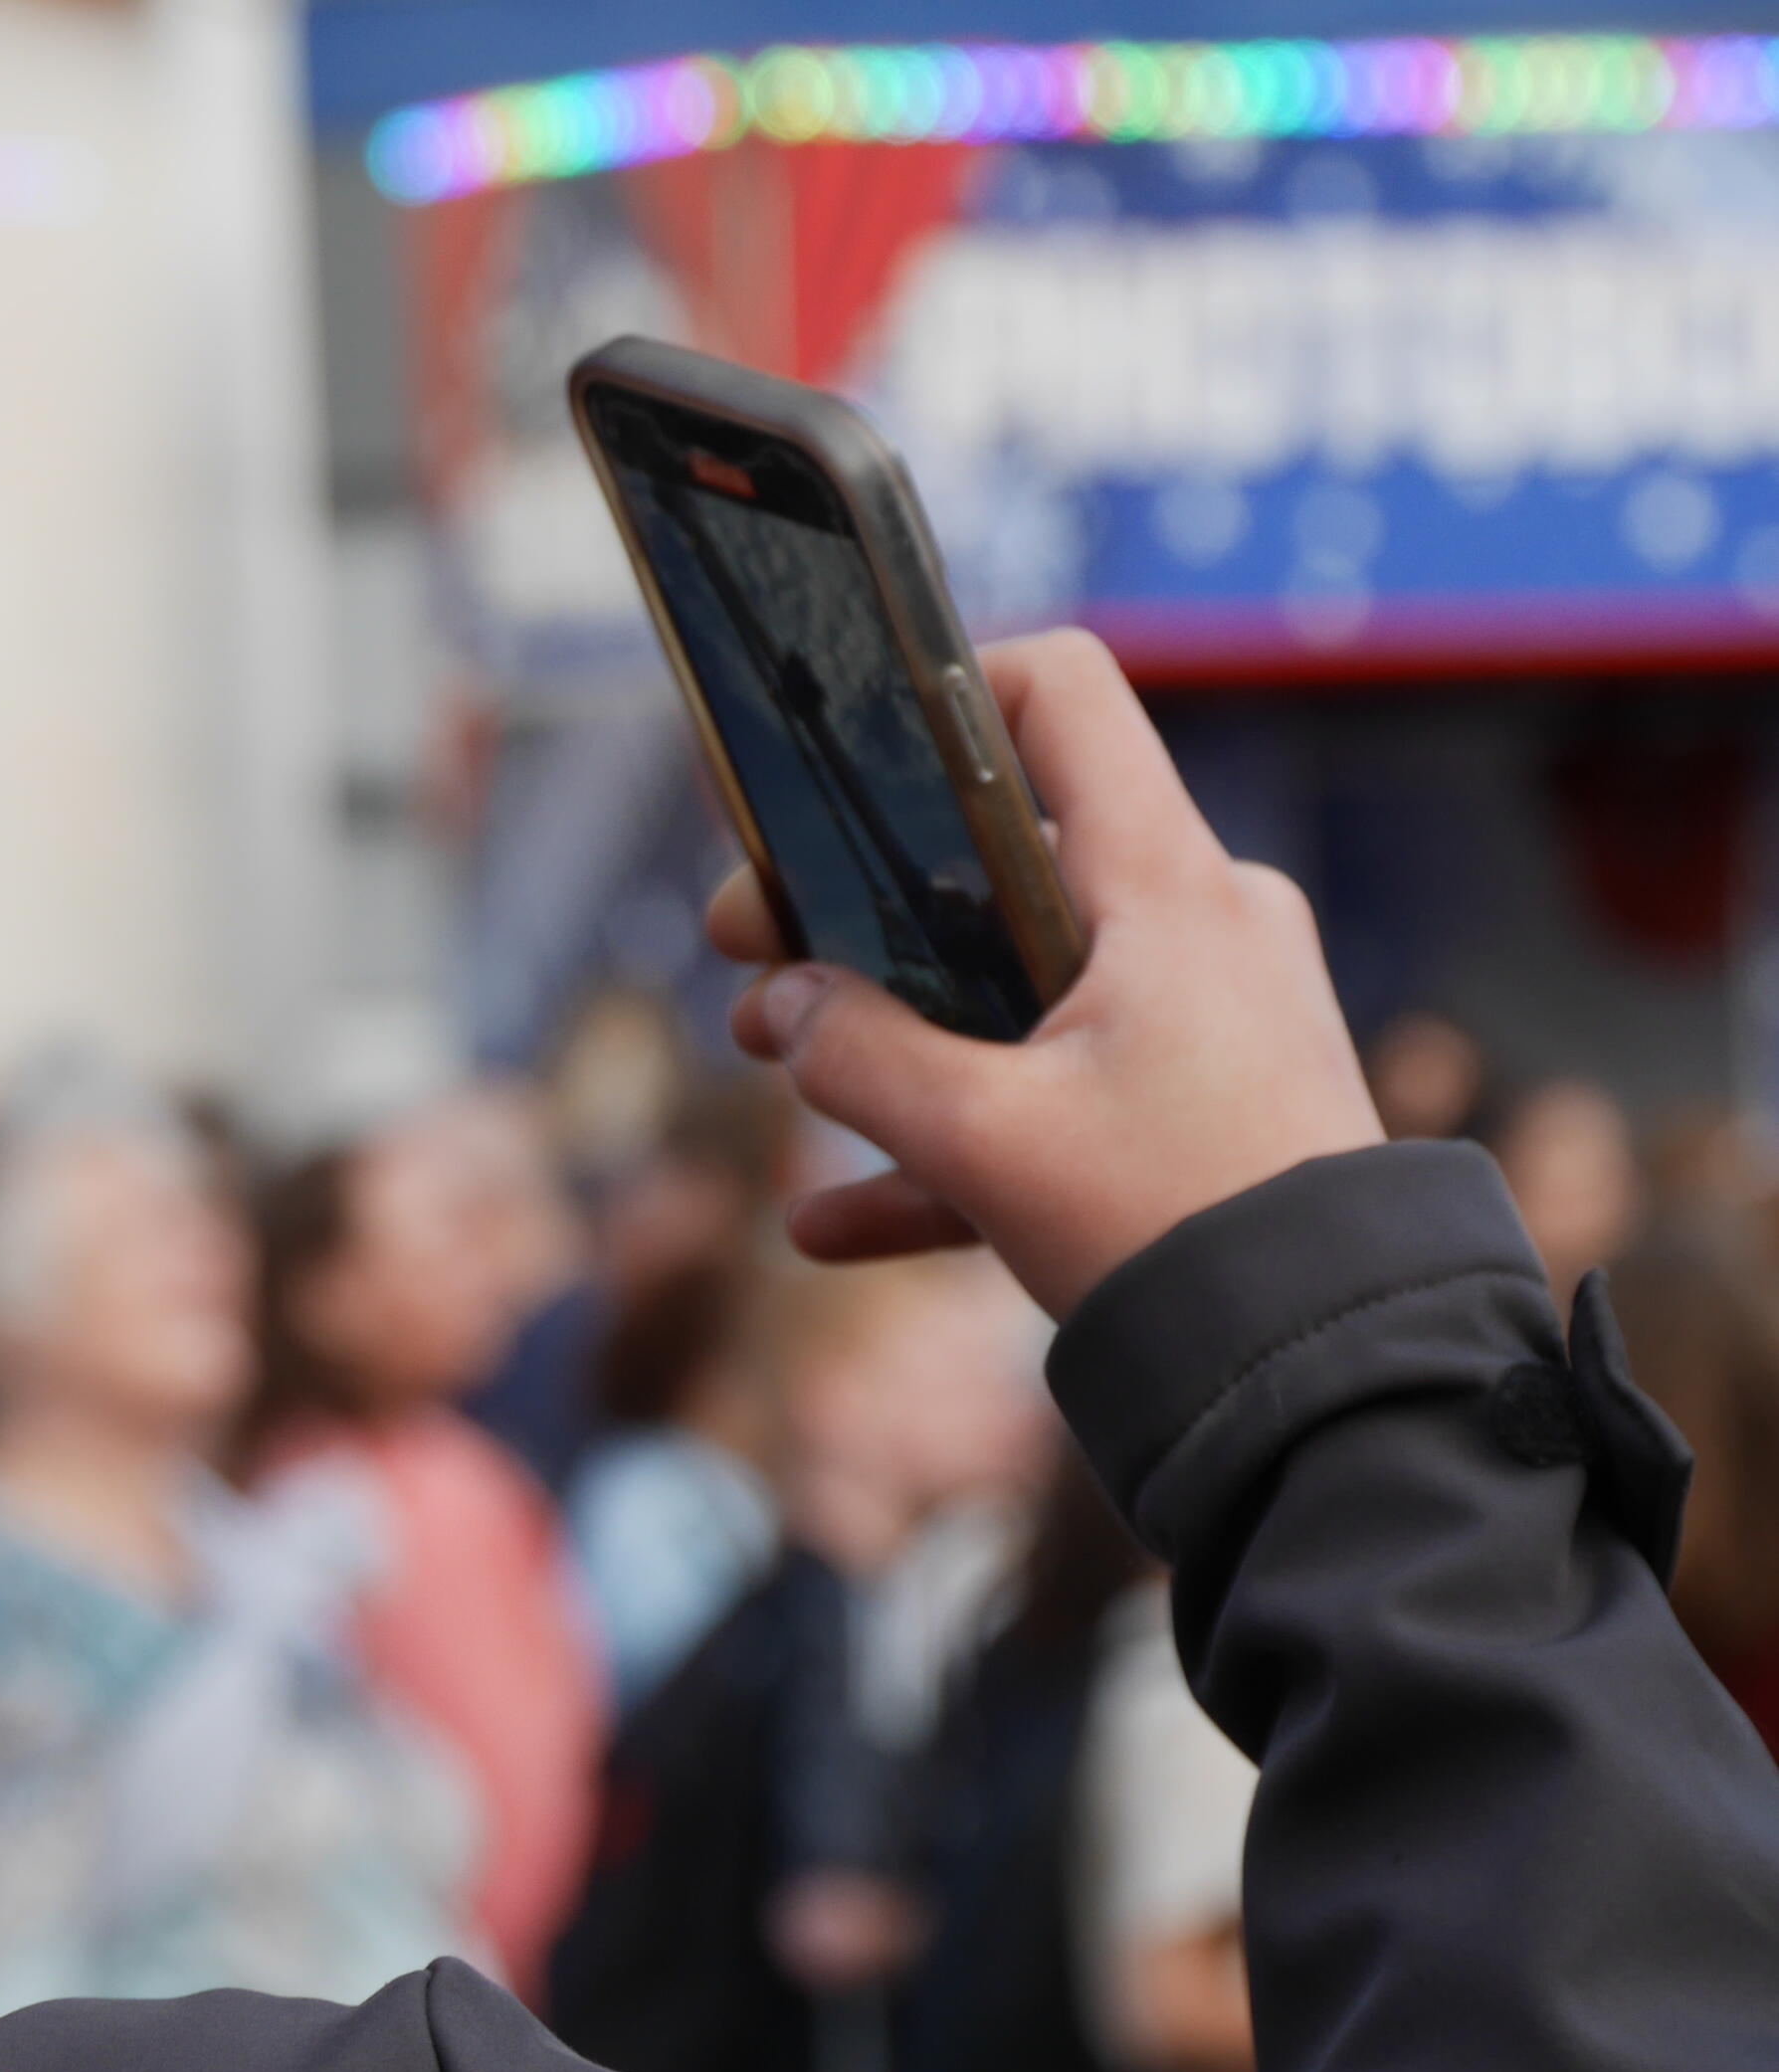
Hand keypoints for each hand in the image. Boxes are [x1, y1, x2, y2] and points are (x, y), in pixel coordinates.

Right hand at [711, 629, 1383, 1320]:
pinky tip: (835, 1222)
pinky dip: (953, 1133)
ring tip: (777, 1070)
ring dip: (890, 1025)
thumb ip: (861, 1060)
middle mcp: (1196, 921)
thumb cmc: (1180, 1230)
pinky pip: (1053, 1087)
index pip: (1059, 696)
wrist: (1331, 1369)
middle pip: (999, 855)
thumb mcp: (985, 1142)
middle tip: (750, 953)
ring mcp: (1204, 1012)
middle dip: (856, 907)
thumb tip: (790, 1008)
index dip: (940, 692)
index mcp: (1162, 884)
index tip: (839, 760)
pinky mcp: (1201, 1101)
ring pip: (1014, 982)